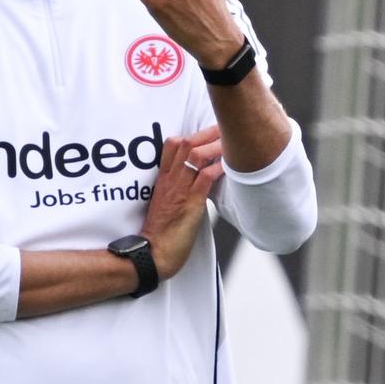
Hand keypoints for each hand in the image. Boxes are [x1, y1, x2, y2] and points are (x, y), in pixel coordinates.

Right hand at [138, 125, 224, 280]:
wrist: (153, 254)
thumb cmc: (162, 233)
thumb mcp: (167, 203)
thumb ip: (179, 189)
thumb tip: (199, 180)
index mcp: (162, 179)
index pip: (171, 144)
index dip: (190, 134)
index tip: (206, 133)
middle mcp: (170, 180)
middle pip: (186, 143)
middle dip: (207, 133)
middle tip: (224, 129)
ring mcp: (180, 190)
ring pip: (196, 155)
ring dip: (216, 146)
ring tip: (230, 142)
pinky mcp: (191, 203)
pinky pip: (206, 177)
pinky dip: (219, 167)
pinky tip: (230, 165)